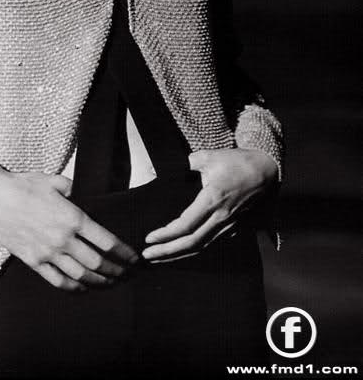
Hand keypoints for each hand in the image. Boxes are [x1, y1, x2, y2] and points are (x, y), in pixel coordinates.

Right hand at [0, 166, 139, 290]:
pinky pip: (58, 281)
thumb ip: (74, 188)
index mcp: (72, 217)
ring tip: (110, 283)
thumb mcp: (54, 180)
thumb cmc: (24, 186)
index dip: (123, 252)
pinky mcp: (33, 261)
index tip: (133, 258)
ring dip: (99, 281)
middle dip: (116, 270)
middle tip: (126, 274)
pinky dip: (74, 287)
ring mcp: (47, 252)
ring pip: (80, 275)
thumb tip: (85, 194)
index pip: (106, 241)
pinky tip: (83, 288)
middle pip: (97, 262)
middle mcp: (63, 238)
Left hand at [141, 148, 278, 261]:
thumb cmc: (237, 161)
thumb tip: (156, 168)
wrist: (268, 169)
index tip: (148, 238)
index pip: (185, 225)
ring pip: (202, 247)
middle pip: (192, 243)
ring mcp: (231, 226)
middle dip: (167, 252)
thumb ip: (183, 164)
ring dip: (179, 255)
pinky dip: (195, 250)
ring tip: (159, 258)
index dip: (166, 235)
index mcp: (213, 199)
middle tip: (146, 256)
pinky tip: (182, 251)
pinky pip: (212, 243)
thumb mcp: (208, 157)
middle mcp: (221, 217)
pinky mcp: (237, 228)